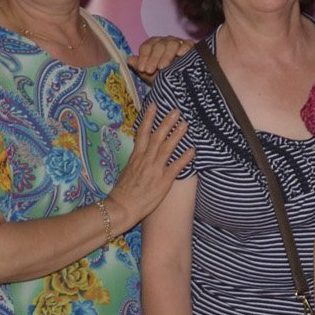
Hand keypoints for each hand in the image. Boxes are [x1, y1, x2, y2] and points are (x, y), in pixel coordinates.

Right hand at [106, 102, 191, 223]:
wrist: (121, 207)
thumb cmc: (123, 192)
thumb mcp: (126, 172)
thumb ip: (135, 162)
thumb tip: (140, 155)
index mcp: (135, 157)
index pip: (142, 133)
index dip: (148, 119)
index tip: (154, 106)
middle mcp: (145, 160)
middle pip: (157, 137)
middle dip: (166, 122)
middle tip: (176, 111)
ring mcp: (155, 169)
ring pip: (167, 148)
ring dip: (177, 135)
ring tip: (185, 125)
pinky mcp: (163, 181)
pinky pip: (176, 166)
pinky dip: (185, 157)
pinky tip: (193, 150)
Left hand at [133, 35, 193, 78]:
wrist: (184, 83)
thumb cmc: (166, 77)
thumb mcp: (152, 76)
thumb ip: (141, 69)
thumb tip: (129, 60)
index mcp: (153, 45)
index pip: (146, 47)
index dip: (143, 58)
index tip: (142, 69)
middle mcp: (165, 42)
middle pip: (158, 45)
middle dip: (153, 58)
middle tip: (150, 70)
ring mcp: (178, 42)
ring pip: (171, 44)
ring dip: (166, 55)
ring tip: (163, 67)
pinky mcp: (191, 46)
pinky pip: (187, 44)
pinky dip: (184, 48)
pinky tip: (180, 55)